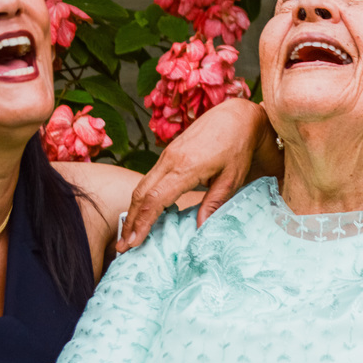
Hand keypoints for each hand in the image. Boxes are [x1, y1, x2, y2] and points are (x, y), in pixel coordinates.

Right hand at [117, 99, 276, 251]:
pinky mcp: (168, 154)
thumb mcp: (232, 178)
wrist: (236, 117)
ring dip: (133, 211)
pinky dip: (142, 198)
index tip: (134, 242)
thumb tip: (200, 230)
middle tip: (124, 246)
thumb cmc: (238, 147)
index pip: (155, 199)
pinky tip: (142, 213)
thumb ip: (214, 203)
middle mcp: (170, 160)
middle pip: (141, 194)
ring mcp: (167, 155)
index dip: (142, 223)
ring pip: (142, 186)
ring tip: (128, 235)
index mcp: (186, 167)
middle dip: (130, 221)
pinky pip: (150, 178)